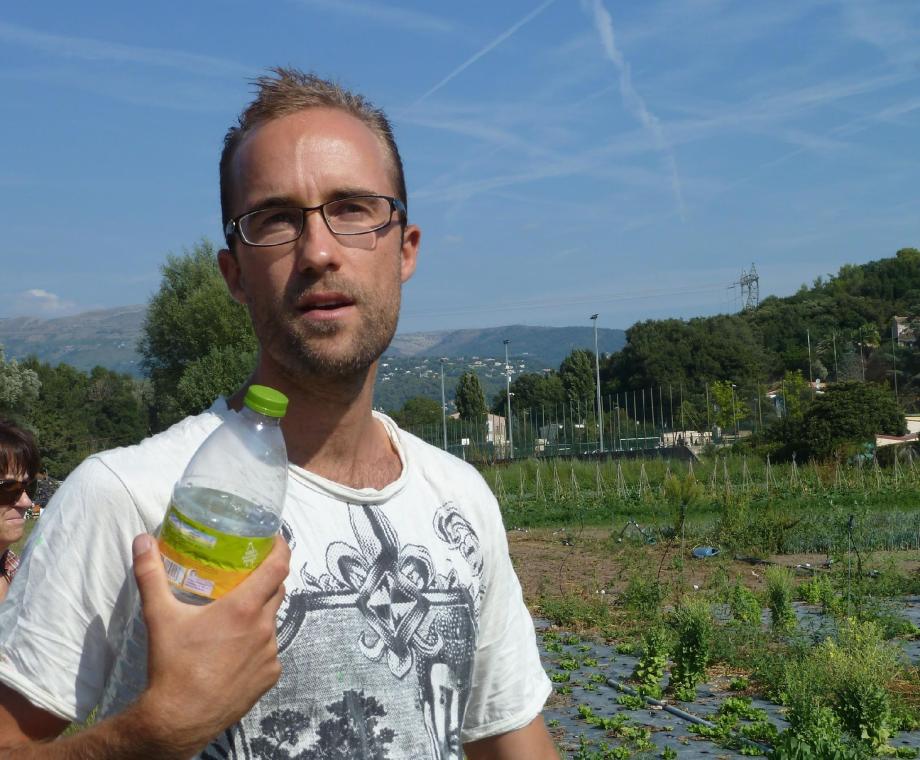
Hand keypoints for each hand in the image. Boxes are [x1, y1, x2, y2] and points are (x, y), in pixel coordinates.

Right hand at [129, 533, 289, 756]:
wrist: (179, 719)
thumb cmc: (172, 665)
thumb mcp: (159, 616)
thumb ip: (151, 574)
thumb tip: (142, 540)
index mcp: (244, 608)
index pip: (278, 566)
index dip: (281, 548)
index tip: (276, 539)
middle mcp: (264, 627)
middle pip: (276, 591)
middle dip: (267, 579)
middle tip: (248, 574)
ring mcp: (270, 653)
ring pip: (272, 622)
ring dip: (259, 614)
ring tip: (237, 616)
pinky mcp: (270, 676)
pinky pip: (269, 651)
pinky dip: (257, 645)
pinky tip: (237, 650)